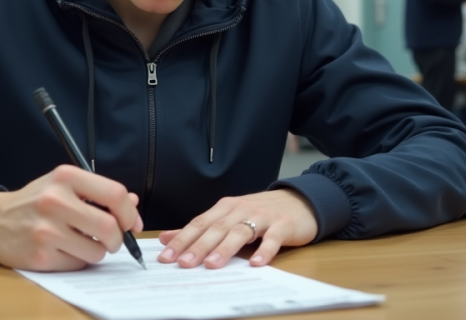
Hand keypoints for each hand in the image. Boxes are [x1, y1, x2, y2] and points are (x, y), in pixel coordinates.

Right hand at [0, 165, 141, 270]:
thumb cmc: (35, 202)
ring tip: (82, 243)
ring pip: (97, 252)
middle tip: (111, 240)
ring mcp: (47, 230)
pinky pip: (78, 264)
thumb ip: (98, 192)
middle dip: (117, 239)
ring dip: (96, 252)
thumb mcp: (64, 185)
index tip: (130, 223)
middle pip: (110, 227)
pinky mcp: (41, 256)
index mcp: (65, 177)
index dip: (129, 213)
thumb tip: (133, 204)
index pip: (115, 194)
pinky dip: (77, 261)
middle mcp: (55, 201)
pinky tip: (63, 250)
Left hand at [156, 189, 316, 269]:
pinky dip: (264, 250)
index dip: (182, 239)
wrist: (299, 201)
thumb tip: (166, 237)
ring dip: (225, 249)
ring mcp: (262, 217)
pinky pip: (273, 239)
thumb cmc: (260, 212)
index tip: (166, 256)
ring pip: (240, 232)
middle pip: (216, 229)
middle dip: (198, 246)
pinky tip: (256, 263)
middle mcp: (241, 209)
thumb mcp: (229, 216)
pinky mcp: (283, 225)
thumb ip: (199, 228)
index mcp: (225, 208)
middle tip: (184, 263)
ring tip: (212, 265)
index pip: (199, 224)